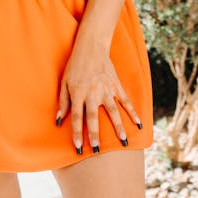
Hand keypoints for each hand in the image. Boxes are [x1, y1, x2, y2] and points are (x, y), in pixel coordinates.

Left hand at [56, 33, 140, 151]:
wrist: (91, 47)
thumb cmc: (75, 66)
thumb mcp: (64, 82)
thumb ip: (63, 102)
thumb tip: (58, 121)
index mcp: (78, 93)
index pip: (76, 117)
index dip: (76, 133)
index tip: (78, 147)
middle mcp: (92, 93)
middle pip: (94, 117)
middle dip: (95, 135)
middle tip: (97, 150)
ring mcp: (106, 89)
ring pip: (113, 112)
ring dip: (118, 127)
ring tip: (123, 142)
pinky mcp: (116, 86)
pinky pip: (125, 101)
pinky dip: (133, 113)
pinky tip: (138, 124)